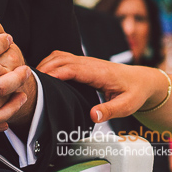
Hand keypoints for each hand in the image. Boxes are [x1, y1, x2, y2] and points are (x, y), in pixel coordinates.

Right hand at [38, 51, 164, 122]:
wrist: (142, 80)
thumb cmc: (135, 93)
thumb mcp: (127, 105)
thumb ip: (110, 111)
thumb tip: (93, 115)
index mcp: (99, 72)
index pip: (72, 68)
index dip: (54, 73)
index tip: (40, 82)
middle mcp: (90, 63)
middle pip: (61, 59)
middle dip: (44, 68)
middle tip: (28, 84)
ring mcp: (86, 61)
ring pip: (60, 56)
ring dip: (45, 64)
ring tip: (32, 80)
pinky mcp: (84, 63)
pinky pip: (63, 58)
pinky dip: (50, 63)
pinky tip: (43, 76)